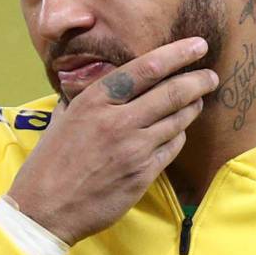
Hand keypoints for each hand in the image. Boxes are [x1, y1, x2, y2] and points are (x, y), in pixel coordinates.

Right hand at [6, 37, 218, 245]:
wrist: (44, 209)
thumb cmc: (49, 162)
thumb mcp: (62, 117)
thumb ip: (84, 97)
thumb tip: (98, 79)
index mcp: (95, 100)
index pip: (147, 68)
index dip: (178, 54)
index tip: (198, 45)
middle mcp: (117, 120)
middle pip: (172, 92)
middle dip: (199, 81)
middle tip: (211, 76)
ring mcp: (133, 148)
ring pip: (178, 119)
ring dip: (192, 107)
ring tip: (198, 100)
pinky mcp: (143, 174)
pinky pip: (172, 147)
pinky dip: (179, 135)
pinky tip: (178, 130)